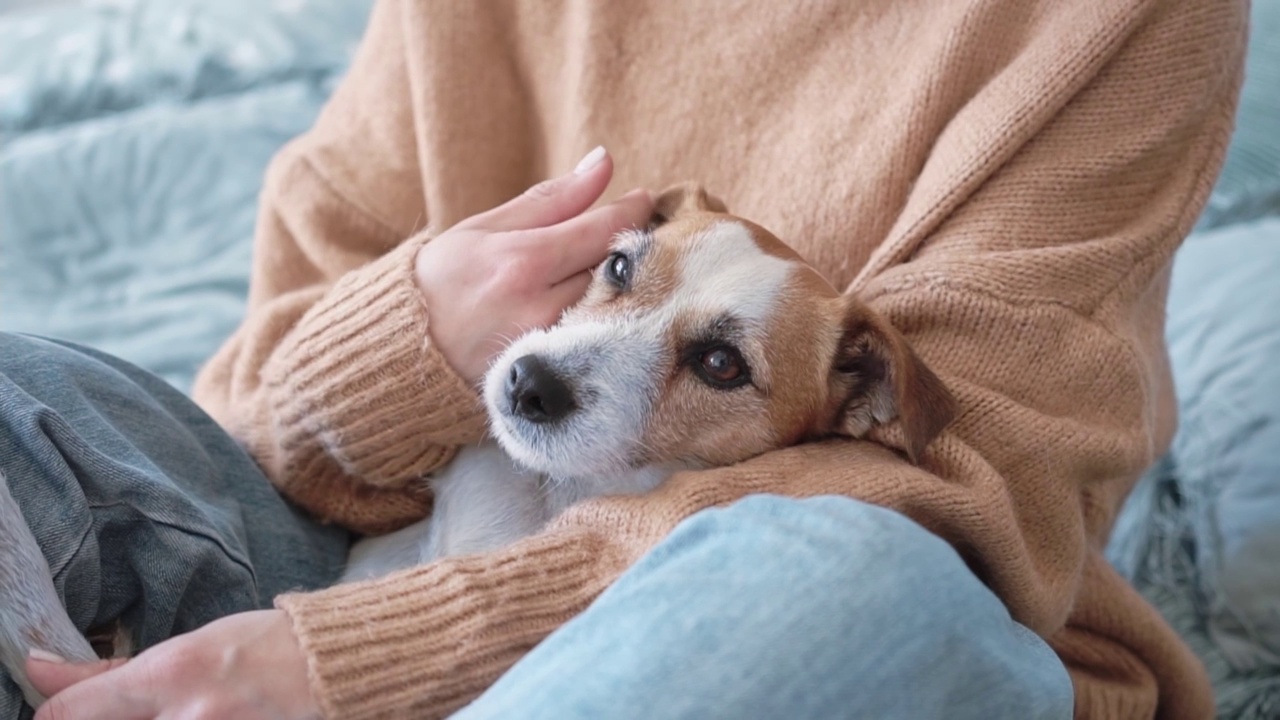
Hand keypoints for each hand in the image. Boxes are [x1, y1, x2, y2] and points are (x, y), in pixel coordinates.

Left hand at [27, 609, 317, 719]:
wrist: (329, 668)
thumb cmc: (260, 646)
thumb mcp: (187, 646)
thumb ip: (112, 671)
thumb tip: (41, 670)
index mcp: (170, 674)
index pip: (71, 713)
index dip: (56, 714)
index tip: (60, 710)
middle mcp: (186, 718)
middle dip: (111, 717)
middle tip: (154, 704)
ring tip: (185, 709)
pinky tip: (211, 716)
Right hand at [416, 146, 653, 382]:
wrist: (403, 351)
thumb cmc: (441, 280)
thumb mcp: (485, 227)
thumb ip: (552, 199)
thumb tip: (603, 162)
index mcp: (521, 262)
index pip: (600, 231)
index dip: (632, 212)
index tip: (645, 199)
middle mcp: (538, 307)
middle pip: (614, 272)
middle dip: (635, 248)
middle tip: (643, 232)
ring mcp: (547, 347)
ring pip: (610, 308)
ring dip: (625, 284)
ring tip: (621, 268)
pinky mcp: (550, 375)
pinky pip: (594, 339)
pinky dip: (605, 317)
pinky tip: (603, 305)